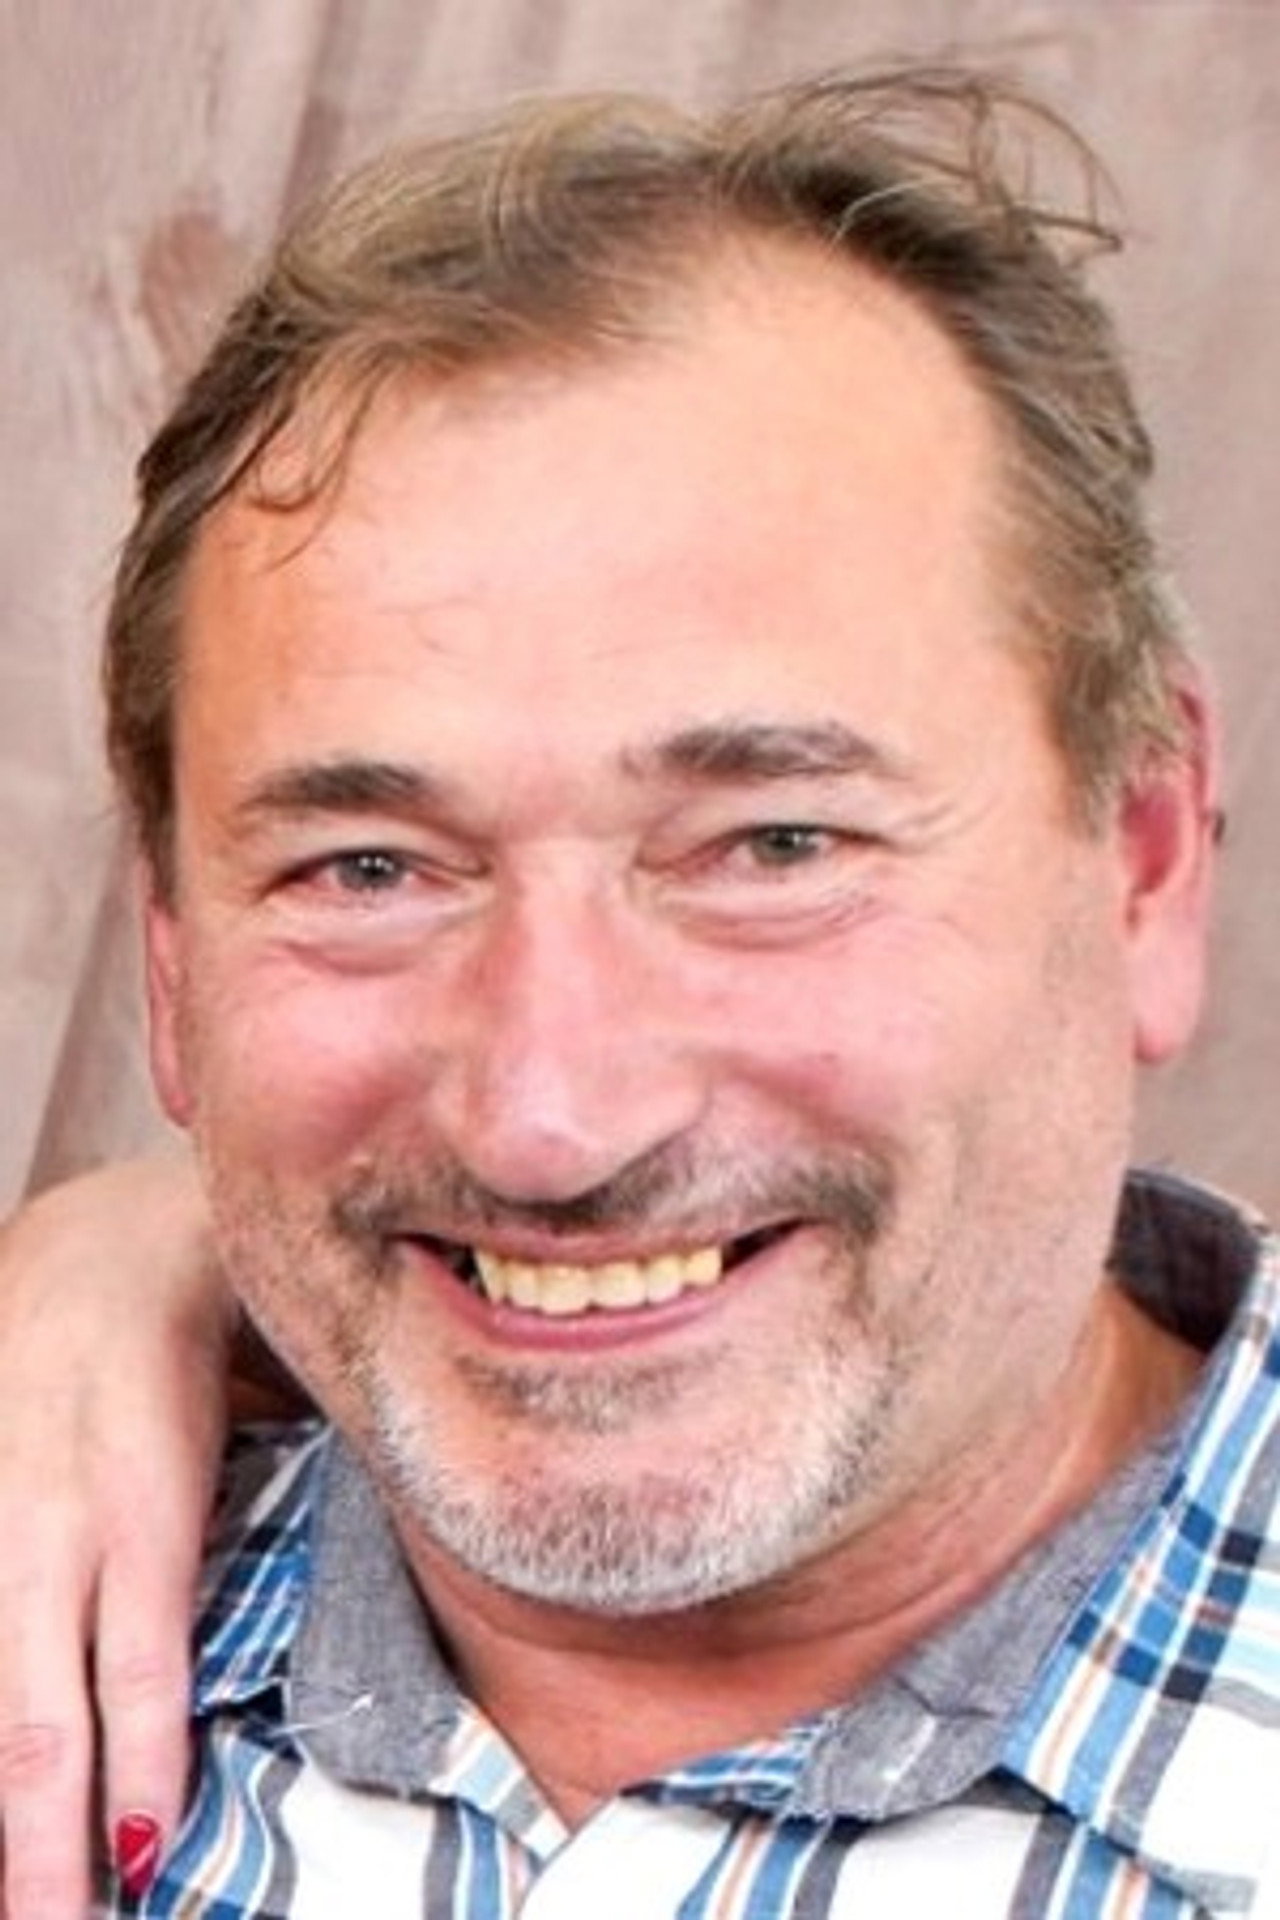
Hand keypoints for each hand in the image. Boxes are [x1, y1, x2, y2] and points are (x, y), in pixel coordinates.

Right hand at [0, 1156, 229, 1915]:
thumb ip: (251, 1527)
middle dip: (42, 1841)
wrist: (90, 1256)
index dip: (140, 1765)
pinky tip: (6, 1798)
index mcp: (141, 1507)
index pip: (140, 1664)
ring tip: (28, 1898)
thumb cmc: (190, 1345)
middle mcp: (52, 1533)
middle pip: (39, 1714)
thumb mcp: (252, 1411)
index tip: (145, 1859)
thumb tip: (271, 1648)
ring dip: (8, 1803)